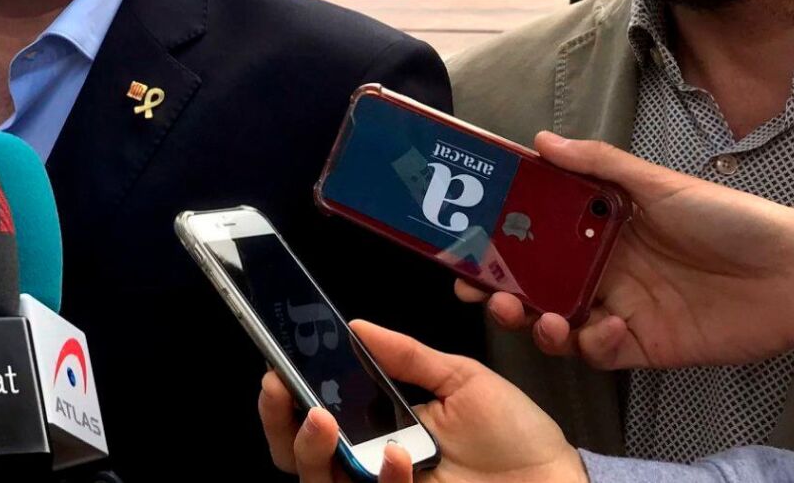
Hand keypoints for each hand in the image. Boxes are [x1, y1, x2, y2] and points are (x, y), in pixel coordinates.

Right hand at [258, 320, 583, 482]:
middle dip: (279, 424)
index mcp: (379, 428)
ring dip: (310, 450)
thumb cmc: (517, 437)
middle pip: (298, 457)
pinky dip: (382, 481)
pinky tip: (400, 459)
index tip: (276, 366)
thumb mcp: (463, 380)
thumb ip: (407, 356)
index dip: (285, 398)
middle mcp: (373, 466)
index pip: (313, 417)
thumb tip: (354, 325)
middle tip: (281, 388)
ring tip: (323, 419)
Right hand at [454, 132, 793, 369]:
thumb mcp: (660, 183)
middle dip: (500, 291)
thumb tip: (540, 140)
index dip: (496, 242)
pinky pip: (598, 352)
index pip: (533, 235)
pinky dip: (592, 344)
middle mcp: (602, 267)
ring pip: (556, 322)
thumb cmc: (730, 219)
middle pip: (534, 283)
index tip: (464, 246)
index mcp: (600, 227)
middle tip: (482, 294)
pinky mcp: (642, 346)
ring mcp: (619, 308)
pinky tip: (606, 329)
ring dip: (536, 322)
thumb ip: (598, 163)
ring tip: (537, 317)